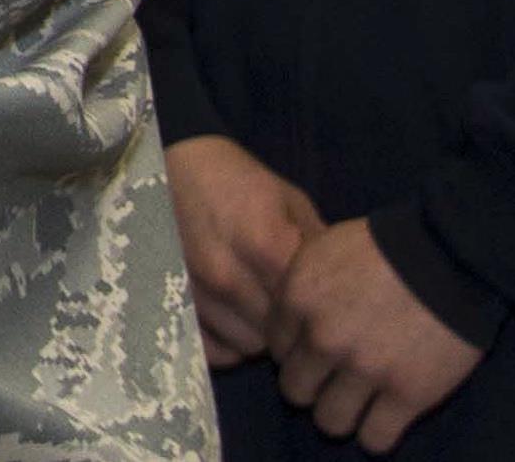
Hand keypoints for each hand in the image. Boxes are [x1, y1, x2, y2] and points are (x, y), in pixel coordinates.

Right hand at [164, 135, 322, 367]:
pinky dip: (227, 344)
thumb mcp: (290, 201)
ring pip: (246, 346)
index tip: (324, 306)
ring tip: (262, 311)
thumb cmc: (236, 179)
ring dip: (260, 335)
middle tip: (295, 311)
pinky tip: (234, 321)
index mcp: (264, 247)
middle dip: (292, 329)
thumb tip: (348, 289)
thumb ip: (318, 248)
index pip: (309, 309)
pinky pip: (209, 349)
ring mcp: (194, 293)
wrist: (166, 164)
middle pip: (280, 335)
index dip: (321, 312)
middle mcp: (227, 277)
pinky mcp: (169, 301)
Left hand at [266, 218, 485, 452]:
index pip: (275, 350)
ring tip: (359, 403)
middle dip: (312, 387)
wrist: (451, 254)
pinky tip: (383, 420)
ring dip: (341, 415)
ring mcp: (364, 370)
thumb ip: (299, 282)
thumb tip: (288, 312)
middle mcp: (323, 340)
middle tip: (335, 379)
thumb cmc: (387, 243)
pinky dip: (376, 435)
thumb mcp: (324, 246)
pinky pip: (375, 439)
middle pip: (296, 391)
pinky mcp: (407, 395)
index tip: (315, 350)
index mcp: (298, 300)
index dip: (295, 352)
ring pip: (330, 422)